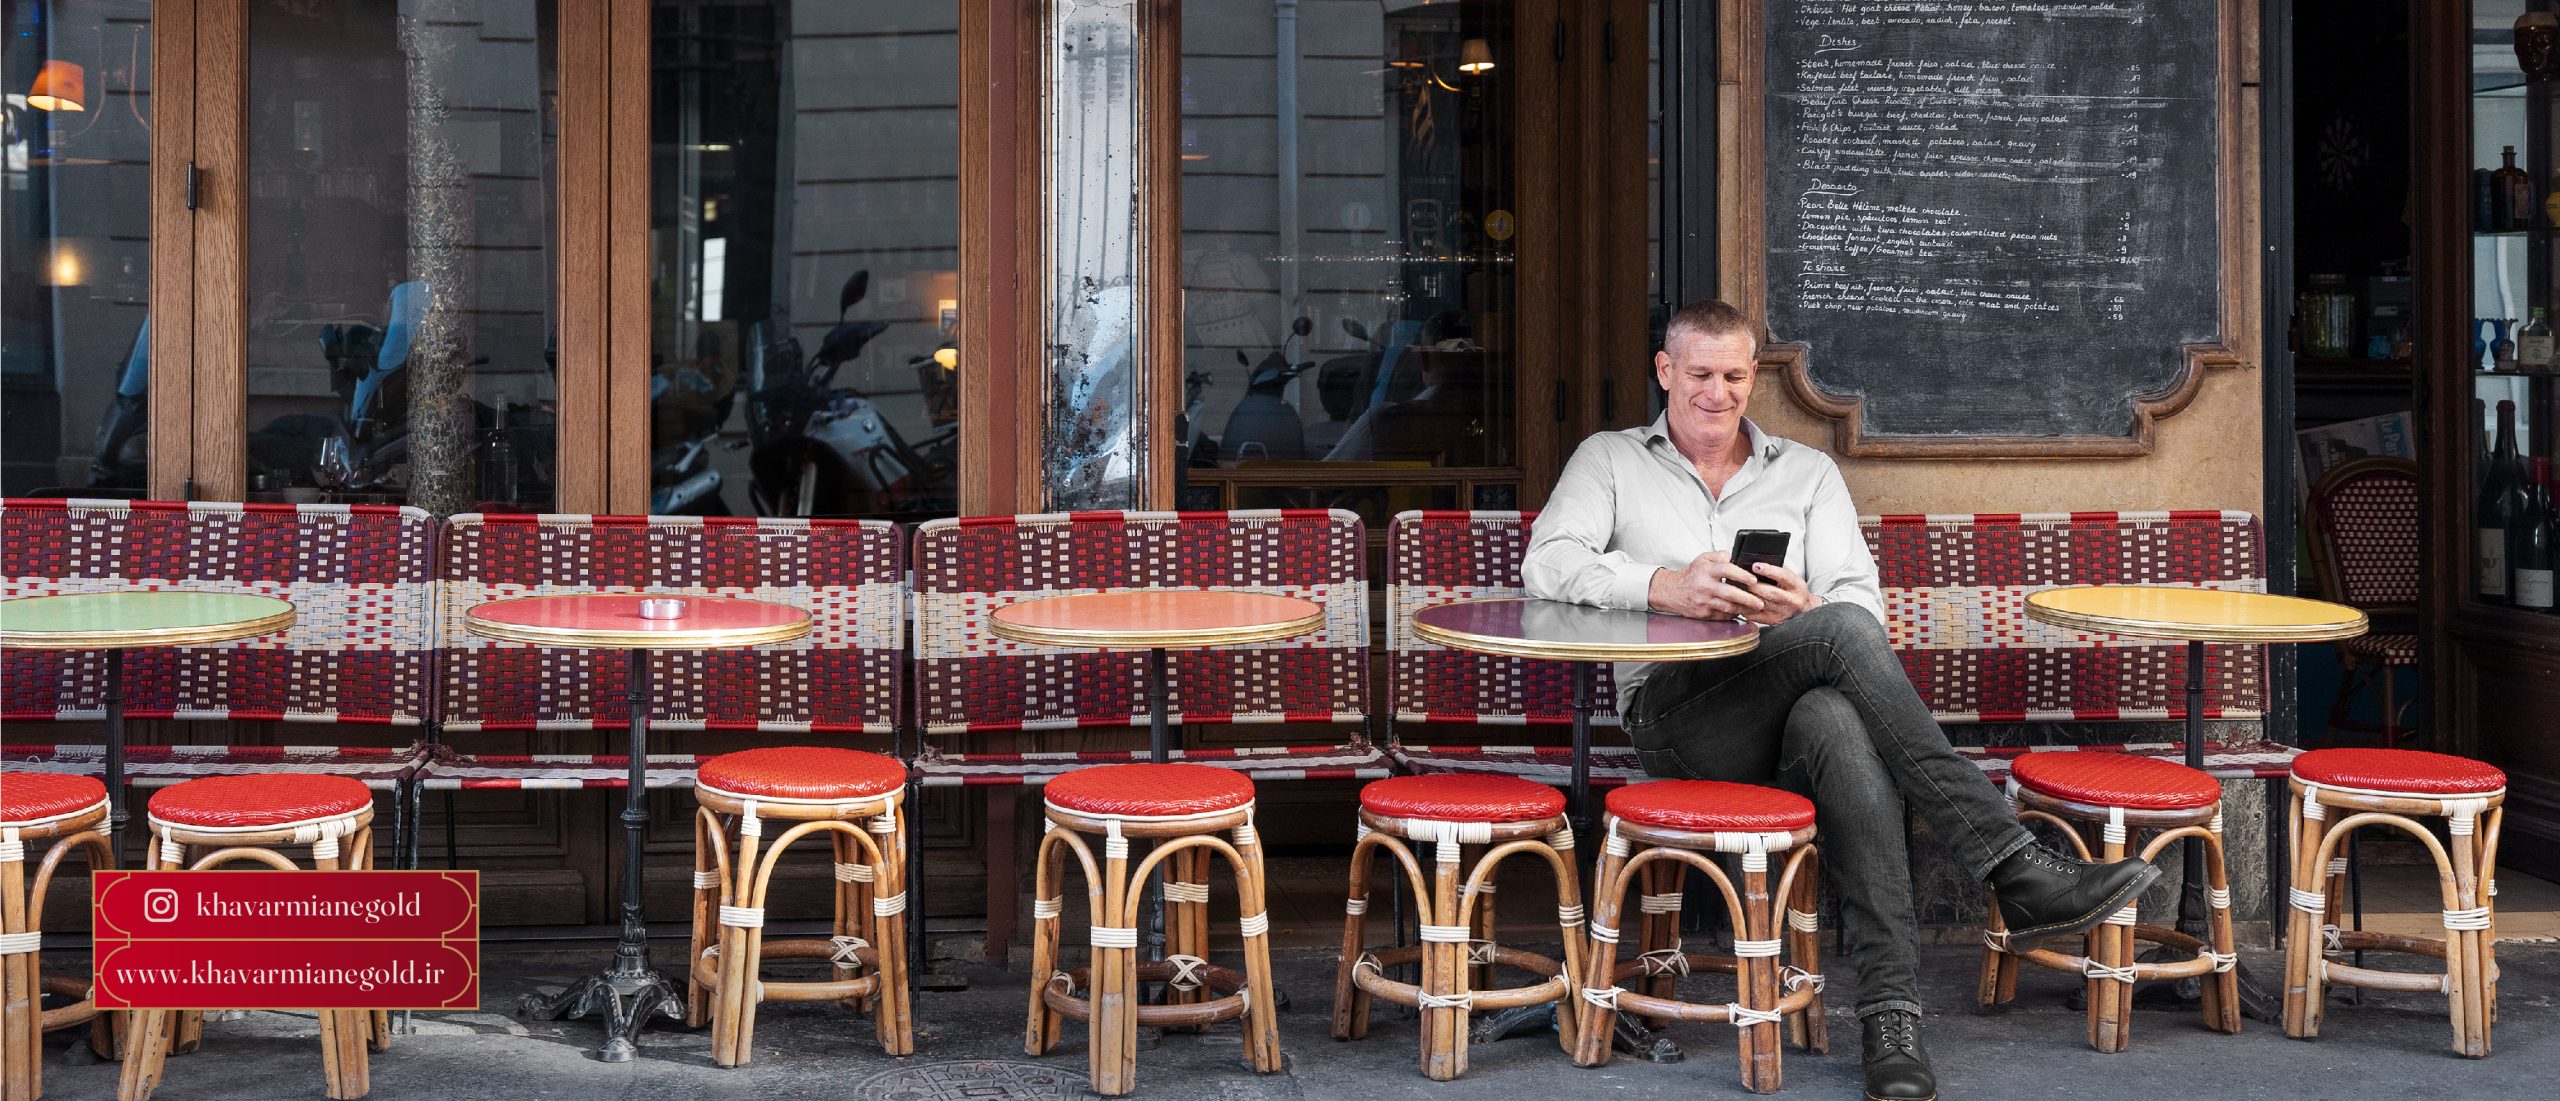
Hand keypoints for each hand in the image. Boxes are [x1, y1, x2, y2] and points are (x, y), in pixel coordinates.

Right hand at [1647, 552, 1766, 620]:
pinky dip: (1734, 614)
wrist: (1671, 591)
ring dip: (1744, 608)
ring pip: (1728, 607)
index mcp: (1705, 571)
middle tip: (1760, 601)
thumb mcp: (1702, 559)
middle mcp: (1704, 586)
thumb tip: (1735, 557)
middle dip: (1748, 598)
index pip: (1726, 570)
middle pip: (1730, 593)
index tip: (1753, 579)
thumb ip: (1720, 555)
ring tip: (1756, 608)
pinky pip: (1723, 615)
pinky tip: (1742, 612)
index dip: (1742, 575)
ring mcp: (1704, 601)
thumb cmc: (1690, 576)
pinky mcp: (1704, 613)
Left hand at [1733, 561, 1820, 626]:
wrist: (1804, 611)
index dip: (1769, 570)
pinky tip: (1736, 601)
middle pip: (1770, 593)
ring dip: (1746, 596)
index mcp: (1797, 587)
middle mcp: (1792, 601)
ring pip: (1761, 604)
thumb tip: (1757, 561)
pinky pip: (1755, 615)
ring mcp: (1782, 613)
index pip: (1784, 576)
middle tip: (1739, 577)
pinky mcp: (1773, 621)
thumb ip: (1778, 570)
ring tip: (1734, 588)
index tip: (1755, 565)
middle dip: (1753, 584)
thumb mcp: (1792, 578)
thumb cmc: (1793, 590)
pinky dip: (1744, 607)